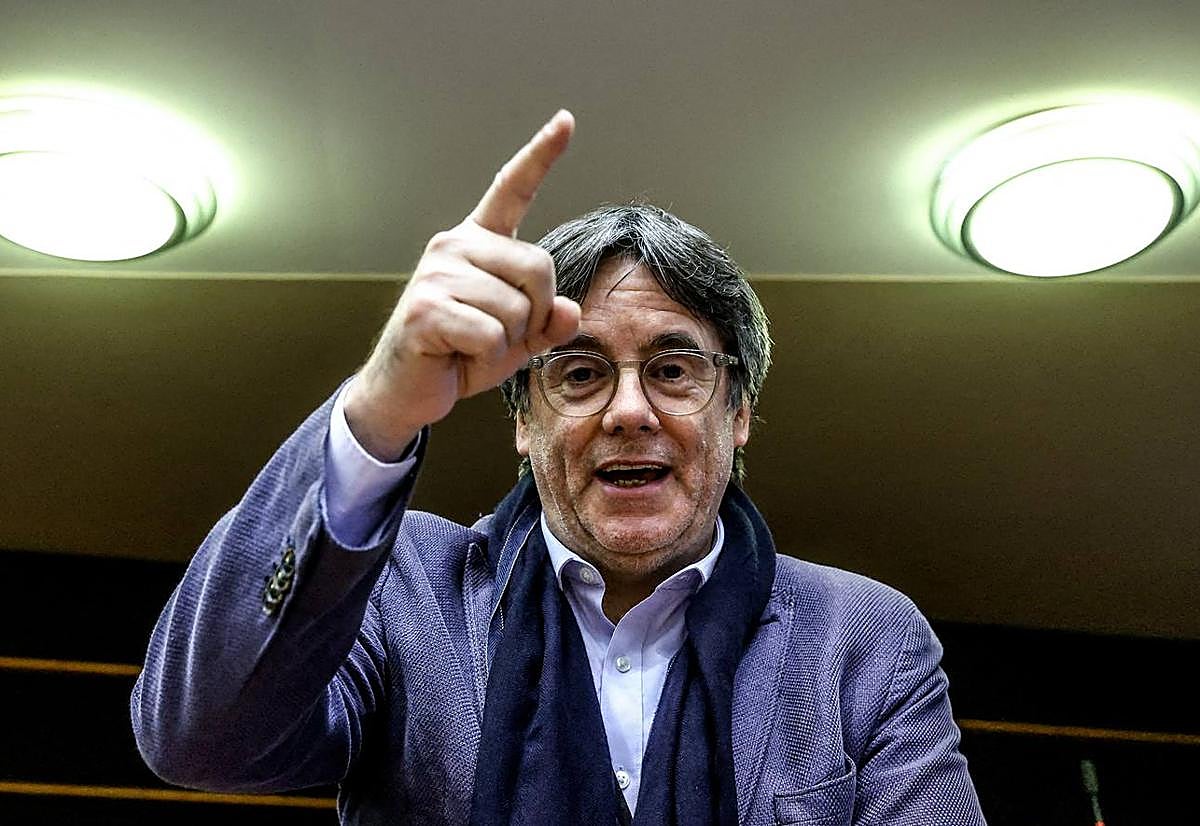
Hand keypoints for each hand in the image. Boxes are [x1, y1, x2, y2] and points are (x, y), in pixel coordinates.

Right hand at [345, 111, 580, 459]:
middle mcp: (455, 245)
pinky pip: (492, 335)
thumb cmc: (460, 356)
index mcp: (478, 243)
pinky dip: (487, 361)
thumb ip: (548, 321)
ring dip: (507, 346)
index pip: (512, 189)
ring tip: (472, 350)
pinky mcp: (426, 307)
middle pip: (539, 268)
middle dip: (536, 314)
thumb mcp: (517, 340)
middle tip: (503, 338)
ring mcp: (437, 273)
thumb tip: (568, 310)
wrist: (405, 391)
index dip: (542, 155)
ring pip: (516, 310)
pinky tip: (458, 359)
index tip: (567, 120)